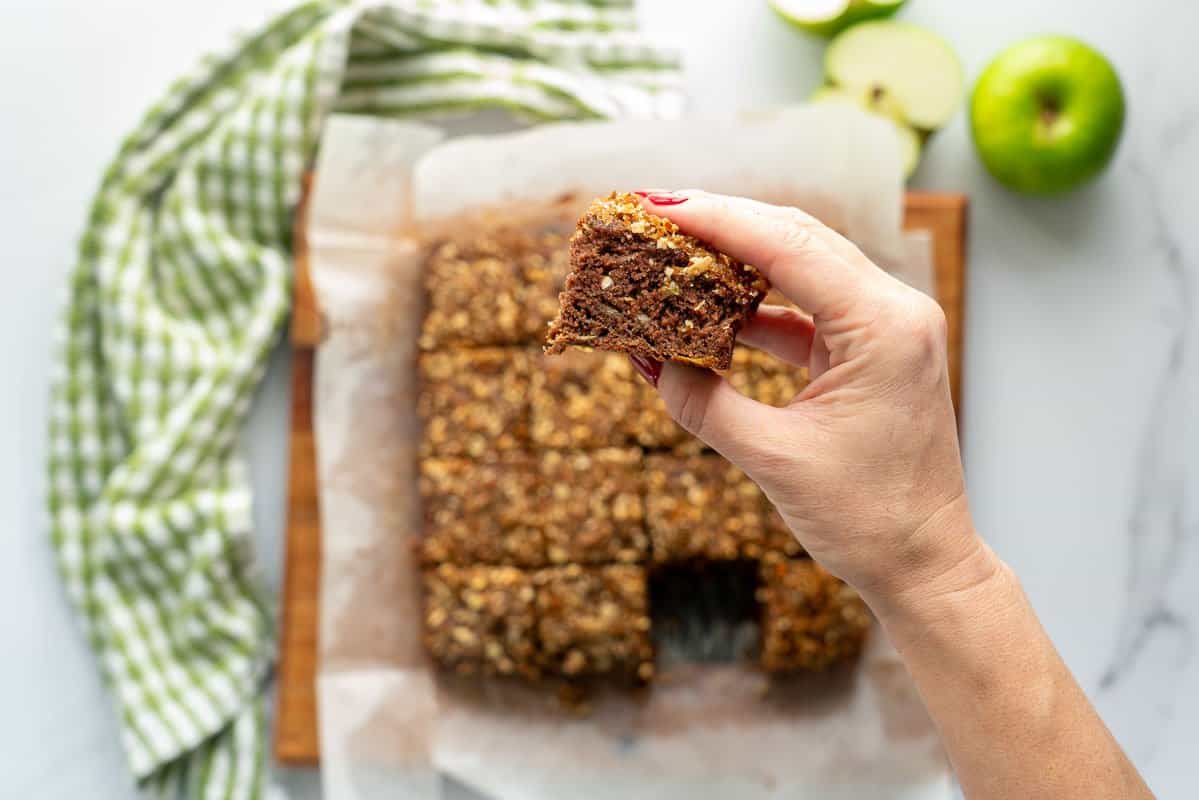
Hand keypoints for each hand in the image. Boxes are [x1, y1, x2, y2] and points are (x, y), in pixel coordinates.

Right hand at [632, 190, 985, 608]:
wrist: (925, 566)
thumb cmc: (867, 521)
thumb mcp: (772, 460)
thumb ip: (702, 403)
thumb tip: (646, 359)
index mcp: (883, 326)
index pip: (788, 246)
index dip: (717, 220)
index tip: (655, 206)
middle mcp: (894, 311)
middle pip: (797, 237)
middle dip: (723, 222)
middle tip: (653, 213)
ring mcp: (886, 327)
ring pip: (801, 265)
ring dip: (736, 258)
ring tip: (672, 251)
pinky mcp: (870, 349)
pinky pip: (806, 307)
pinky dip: (755, 305)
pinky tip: (707, 309)